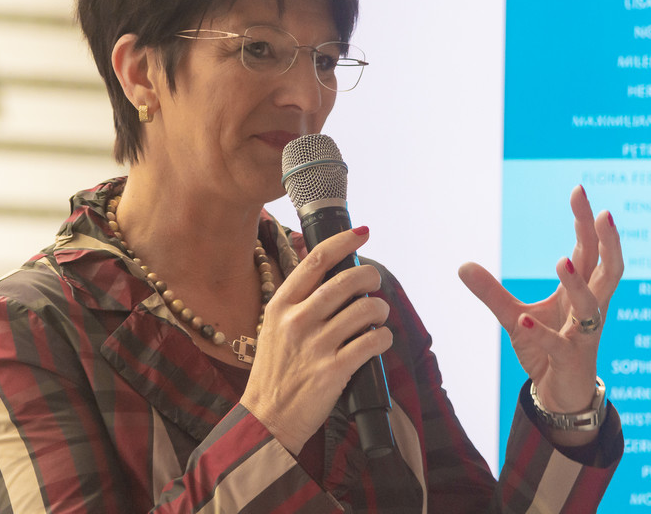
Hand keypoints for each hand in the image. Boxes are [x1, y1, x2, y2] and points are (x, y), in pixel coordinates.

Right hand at [240, 228, 391, 454]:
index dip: (343, 242)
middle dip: (370, 276)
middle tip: (374, 281)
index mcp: (280, 305)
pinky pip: (372, 343)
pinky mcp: (333, 370)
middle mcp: (297, 321)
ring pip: (365, 311)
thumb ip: (297, 302)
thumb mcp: (273, 327)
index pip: (316, 261)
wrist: (267, 418)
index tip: (362, 232)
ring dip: (380, 310)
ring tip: (378, 316)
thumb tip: (330, 273)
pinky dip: (383, 338)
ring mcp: (316, 346)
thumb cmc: (274, 371)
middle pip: (346, 281)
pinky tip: (379, 340)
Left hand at [458, 185, 622, 443]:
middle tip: (602, 213)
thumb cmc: (546, 350)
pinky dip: (540, 333)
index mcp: (580, 292)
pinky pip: (559, 345)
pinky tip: (521, 319)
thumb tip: (462, 265)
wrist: (560, 394)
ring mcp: (584, 335)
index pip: (589, 250)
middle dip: (608, 241)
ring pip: (591, 305)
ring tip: (559, 260)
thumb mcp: (514, 316)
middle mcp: (589, 309)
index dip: (586, 222)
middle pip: (609, 269)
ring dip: (576, 282)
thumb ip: (491, 292)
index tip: (578, 190)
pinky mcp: (571, 360)